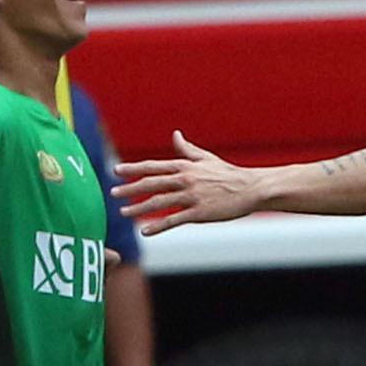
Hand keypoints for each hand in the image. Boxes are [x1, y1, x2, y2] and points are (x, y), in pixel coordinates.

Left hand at [114, 132, 268, 231]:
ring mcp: (191, 197)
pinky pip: (173, 220)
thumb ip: (187, 149)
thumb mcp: (206, 158)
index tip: (116, 171)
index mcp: (185, 166)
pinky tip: (145, 231)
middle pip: (151, 184)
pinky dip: (158, 226)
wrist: (251, 189)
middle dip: (130, 189)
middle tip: (113, 193)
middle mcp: (185, 180)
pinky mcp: (199, 213)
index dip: (133, 168)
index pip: (153, 166)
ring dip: (138, 208)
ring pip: (158, 202)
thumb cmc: (229, 174)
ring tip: (123, 213)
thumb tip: (175, 135)